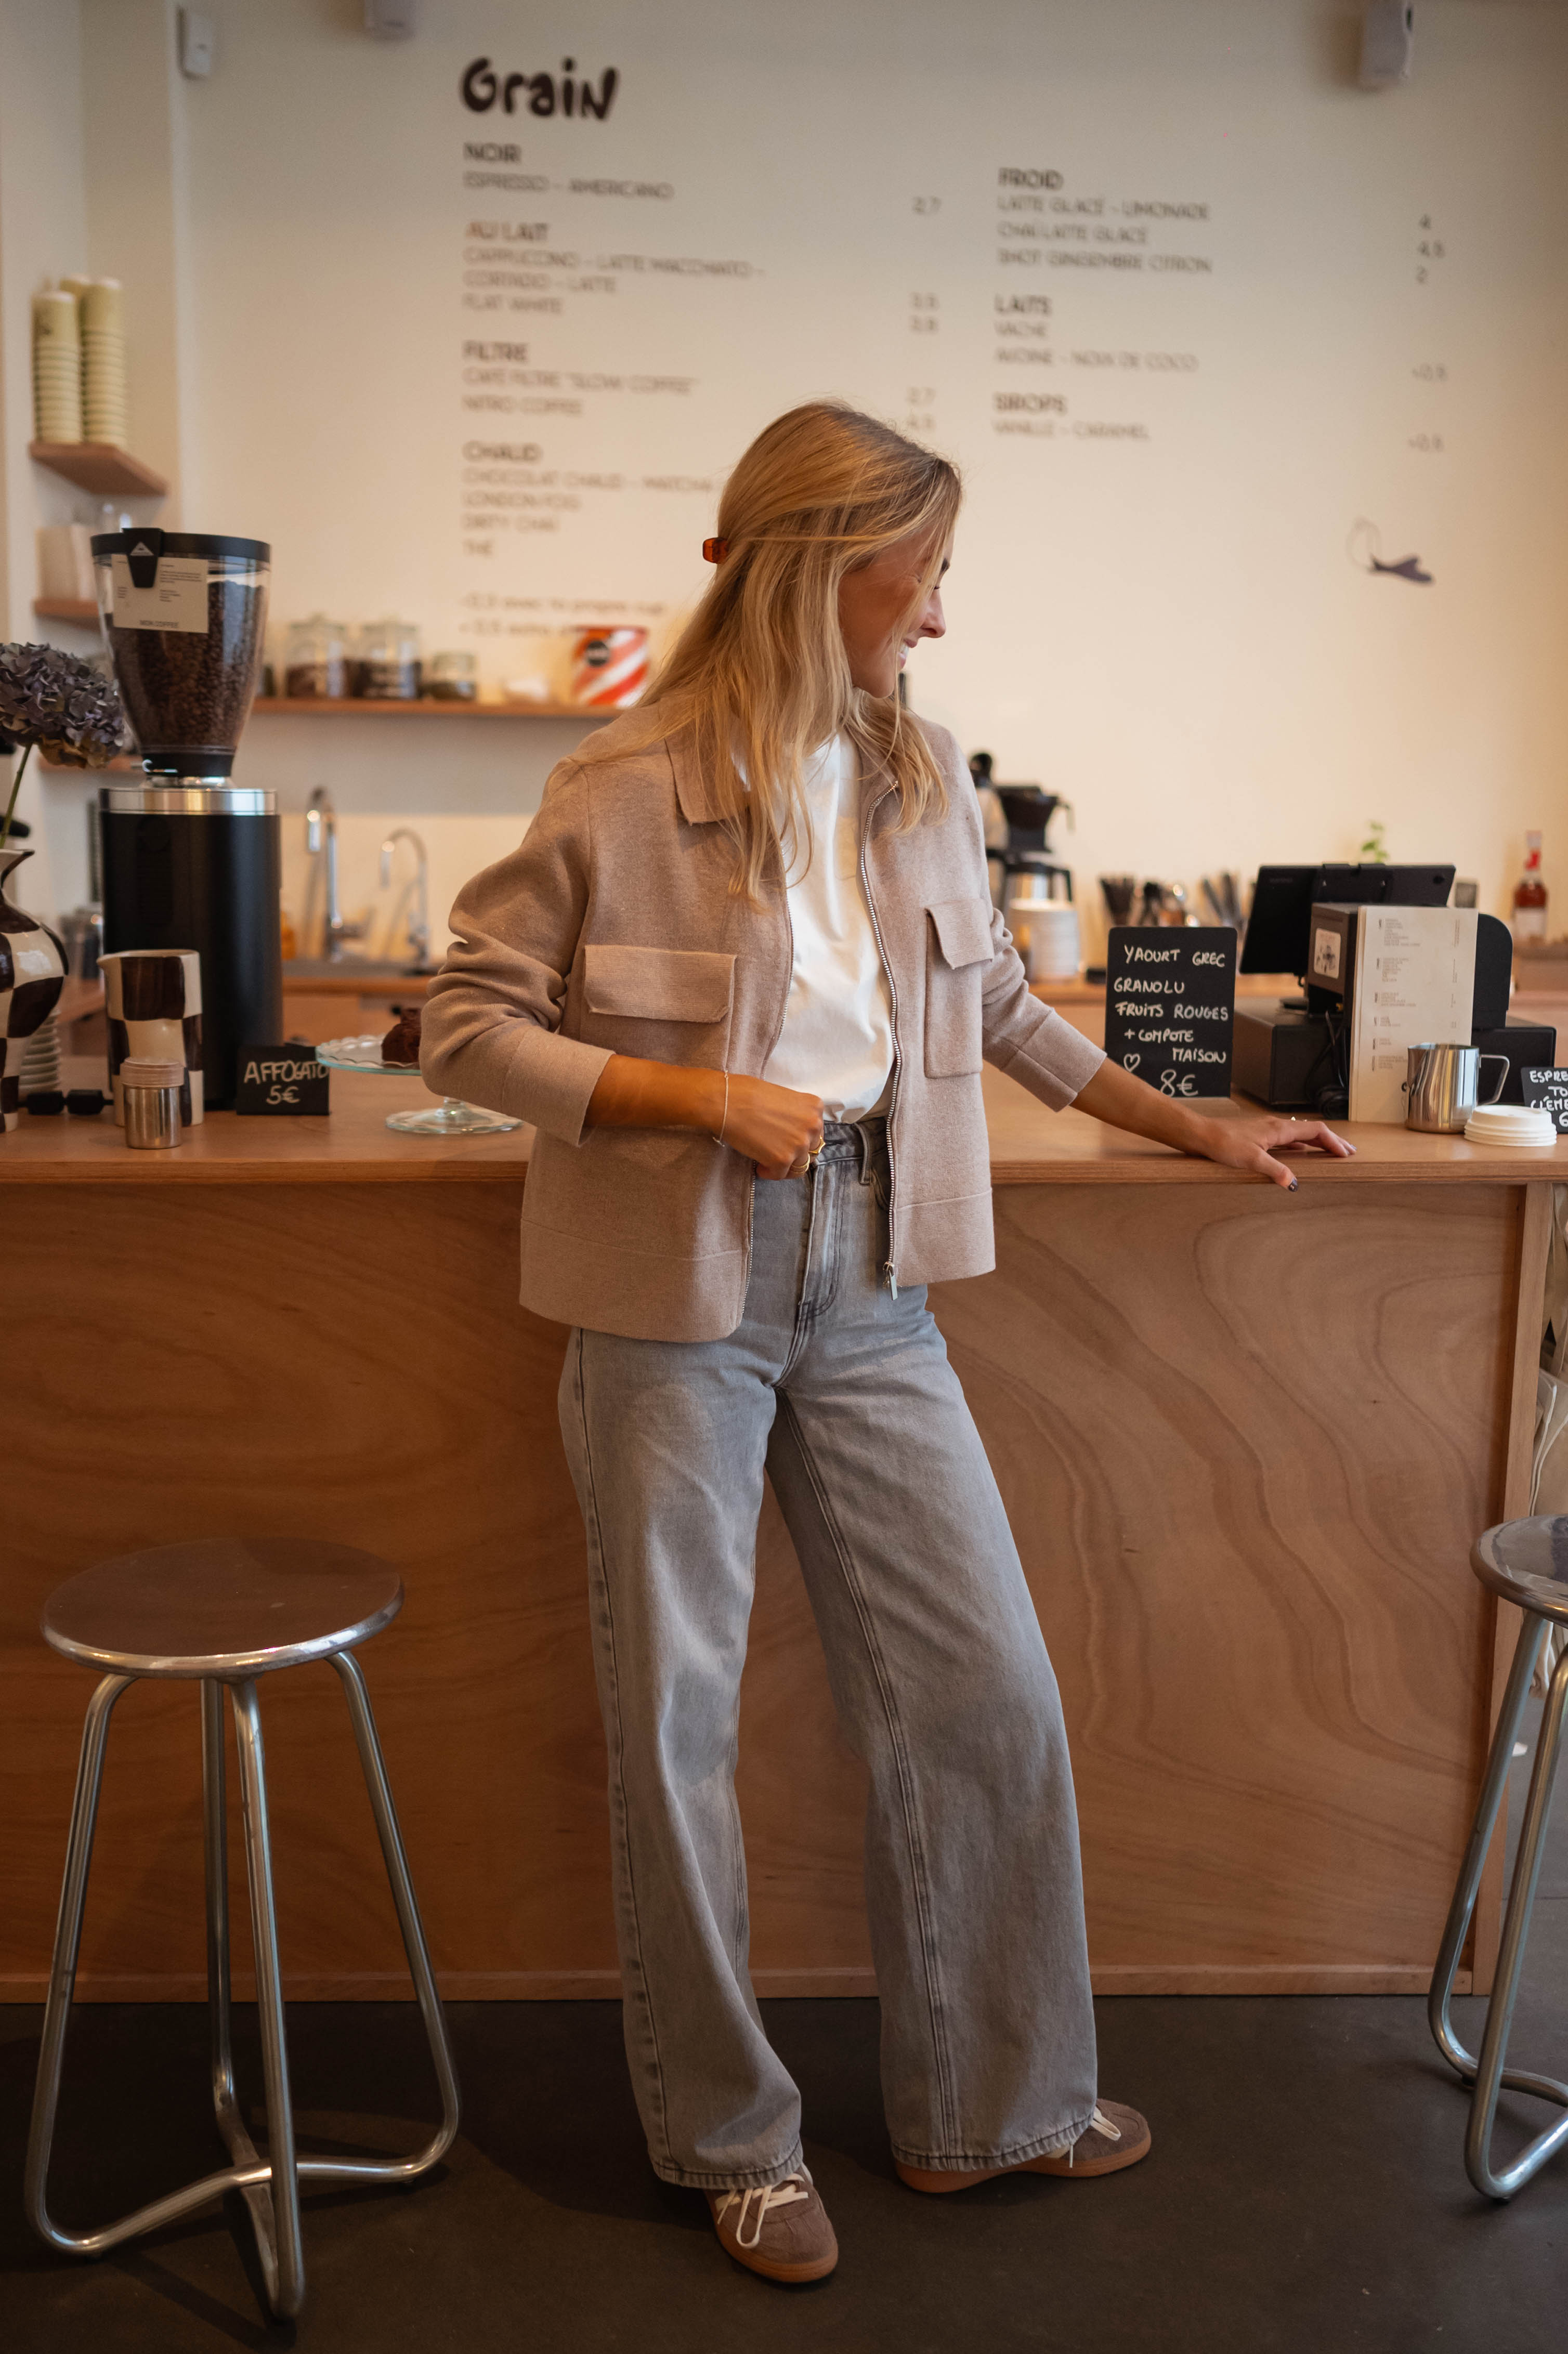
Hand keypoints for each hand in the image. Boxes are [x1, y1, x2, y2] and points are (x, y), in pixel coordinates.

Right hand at [718, 1073, 825, 1178]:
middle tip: (777, 1151)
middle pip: (809, 1151)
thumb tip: (791, 1131)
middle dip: (794, 1153)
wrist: (727, 1102)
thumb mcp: (783, 1097)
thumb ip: (794, 1114)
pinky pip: (779, 1175)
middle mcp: (812, 1126)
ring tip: (766, 1159)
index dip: (800, 1139)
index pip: (815, 1133)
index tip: (787, 1141)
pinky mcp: (783, 1160)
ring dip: (783, 1165)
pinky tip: (758, 1164)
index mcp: (814, 1107)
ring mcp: (799, 1144)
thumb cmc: (747, 1094)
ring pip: (797, 1166)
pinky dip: (768, 1172)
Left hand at [1184, 1111, 1354, 1190]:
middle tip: (1348, 1152)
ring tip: (1331, 1153)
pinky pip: (1288, 1141)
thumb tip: (1294, 1184)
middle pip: (1312, 1131)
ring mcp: (1268, 1131)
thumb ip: (1274, 1171)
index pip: (1316, 1131)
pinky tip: (1301, 1156)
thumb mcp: (1251, 1159)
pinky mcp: (1260, 1137)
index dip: (1333, 1141)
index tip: (1346, 1154)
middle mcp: (1276, 1127)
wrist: (1202, 1135)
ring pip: (1300, 1136)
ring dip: (1317, 1144)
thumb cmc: (1223, 1143)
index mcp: (1279, 1129)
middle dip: (1332, 1141)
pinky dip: (1301, 1147)